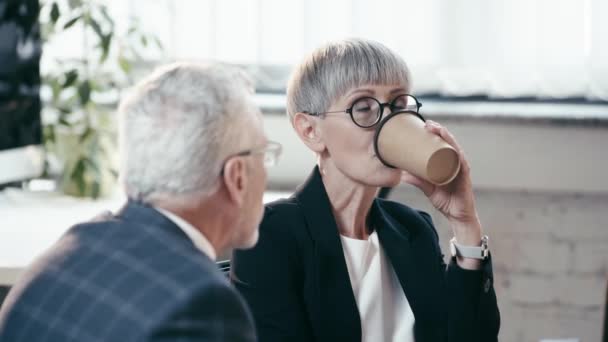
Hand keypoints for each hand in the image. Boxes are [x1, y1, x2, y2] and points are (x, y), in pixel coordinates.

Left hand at [401, 120, 482, 246]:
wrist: (458, 216)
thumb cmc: (446, 200)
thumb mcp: (428, 188)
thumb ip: (417, 180)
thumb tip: (401, 174)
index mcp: (448, 163)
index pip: (443, 144)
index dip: (435, 132)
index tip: (423, 124)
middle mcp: (456, 163)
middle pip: (449, 142)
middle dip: (440, 130)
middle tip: (427, 123)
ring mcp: (462, 169)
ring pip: (456, 149)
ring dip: (448, 138)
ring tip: (438, 130)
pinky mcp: (465, 178)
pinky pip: (462, 164)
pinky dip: (458, 155)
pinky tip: (453, 148)